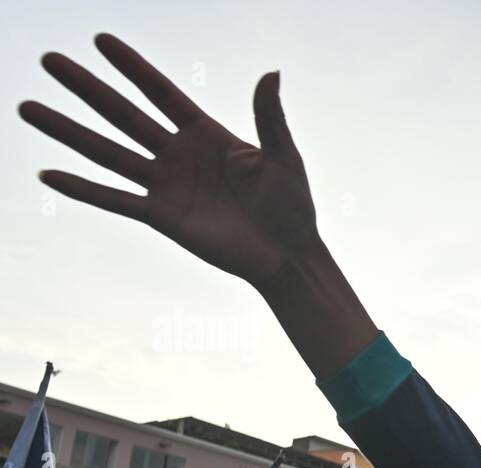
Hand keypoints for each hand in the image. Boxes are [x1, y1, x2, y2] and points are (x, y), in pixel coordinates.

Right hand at [19, 34, 317, 284]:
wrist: (288, 255)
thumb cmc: (293, 206)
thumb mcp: (284, 156)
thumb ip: (270, 117)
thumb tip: (271, 72)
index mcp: (206, 134)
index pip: (160, 92)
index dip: (132, 67)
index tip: (100, 39)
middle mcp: (178, 155)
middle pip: (123, 114)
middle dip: (86, 88)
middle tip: (48, 60)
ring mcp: (166, 185)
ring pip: (107, 152)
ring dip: (67, 131)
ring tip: (27, 107)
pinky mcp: (162, 217)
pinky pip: (115, 200)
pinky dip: (82, 189)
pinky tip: (47, 173)